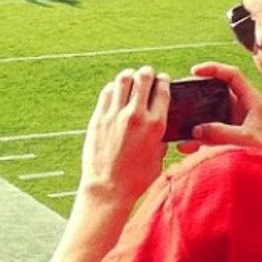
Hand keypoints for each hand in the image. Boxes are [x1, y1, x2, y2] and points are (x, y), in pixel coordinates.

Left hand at [79, 67, 168, 202]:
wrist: (108, 188)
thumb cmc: (136, 178)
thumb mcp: (159, 158)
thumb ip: (161, 138)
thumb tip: (160, 125)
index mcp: (155, 125)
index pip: (162, 90)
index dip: (164, 80)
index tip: (163, 79)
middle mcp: (135, 116)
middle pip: (143, 78)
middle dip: (147, 73)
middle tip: (147, 74)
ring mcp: (114, 115)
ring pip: (122, 80)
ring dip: (129, 75)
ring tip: (131, 78)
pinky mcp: (98, 118)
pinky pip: (106, 92)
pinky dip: (113, 87)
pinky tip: (116, 91)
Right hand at [177, 62, 261, 153]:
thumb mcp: (243, 141)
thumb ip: (219, 132)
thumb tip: (196, 129)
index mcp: (253, 103)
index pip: (232, 75)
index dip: (213, 69)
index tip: (194, 71)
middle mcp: (245, 110)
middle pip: (218, 92)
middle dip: (199, 93)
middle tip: (183, 95)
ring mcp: (237, 124)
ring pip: (211, 114)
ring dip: (196, 120)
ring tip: (180, 122)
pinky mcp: (231, 139)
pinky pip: (210, 134)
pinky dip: (197, 139)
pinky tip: (184, 147)